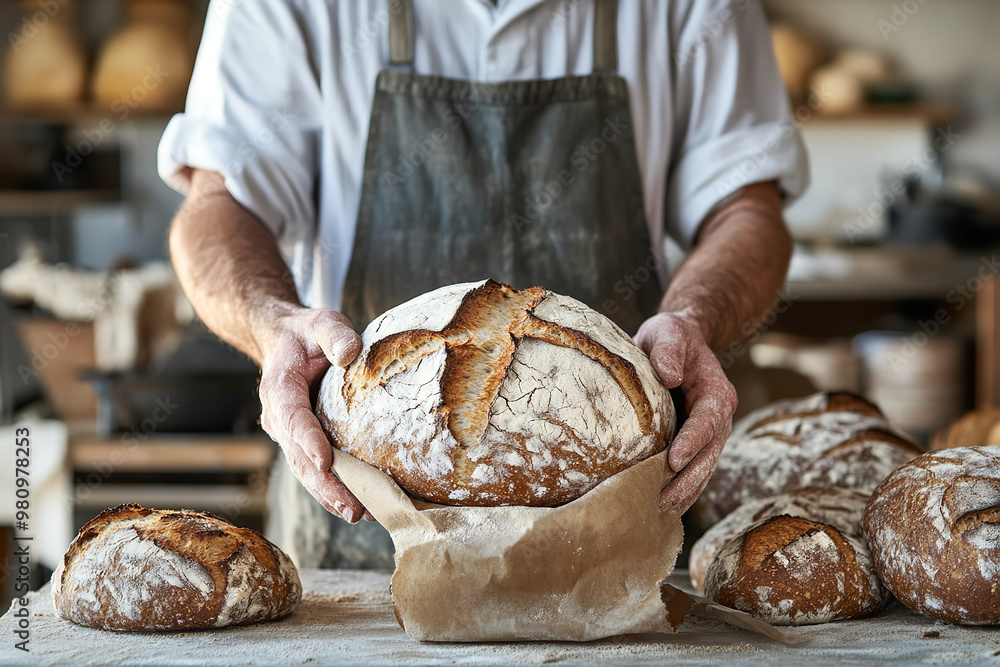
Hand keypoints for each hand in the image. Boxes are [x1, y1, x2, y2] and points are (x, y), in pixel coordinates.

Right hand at [257, 304, 371, 522]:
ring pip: (307, 473)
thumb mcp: (322, 322)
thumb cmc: (308, 334)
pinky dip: (336, 492)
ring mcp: (292, 437)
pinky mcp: (306, 445)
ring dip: (333, 497)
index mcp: (280, 389)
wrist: (287, 344)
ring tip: (362, 515)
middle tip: (352, 508)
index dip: (307, 440)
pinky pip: (318, 473)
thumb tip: (349, 353)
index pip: (293, 418)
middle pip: (299, 458)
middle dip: (325, 486)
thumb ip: (334, 334)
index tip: (324, 461)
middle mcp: (281, 419)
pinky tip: (362, 508)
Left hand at [634, 312, 737, 514]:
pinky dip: (679, 490)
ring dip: (683, 493)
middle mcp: (719, 418)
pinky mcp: (694, 444)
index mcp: (716, 393)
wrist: (678, 343)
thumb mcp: (668, 332)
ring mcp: (709, 435)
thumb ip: (668, 350)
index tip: (673, 461)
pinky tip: (660, 507)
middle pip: (708, 455)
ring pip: (702, 469)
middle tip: (661, 501)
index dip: (692, 443)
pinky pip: (691, 471)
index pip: (707, 422)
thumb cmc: (671, 337)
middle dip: (687, 481)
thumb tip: (669, 375)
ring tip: (657, 511)